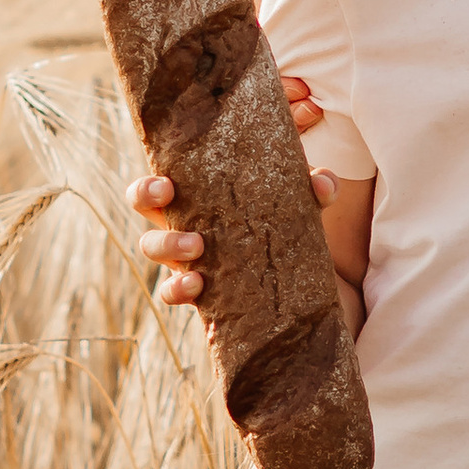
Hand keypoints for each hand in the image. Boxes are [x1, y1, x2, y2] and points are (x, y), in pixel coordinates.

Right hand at [128, 76, 334, 305]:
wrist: (306, 287)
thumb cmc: (290, 227)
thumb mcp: (304, 204)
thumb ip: (316, 188)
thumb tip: (322, 183)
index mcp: (203, 195)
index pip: (165, 177)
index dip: (151, 180)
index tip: (166, 181)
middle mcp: (188, 223)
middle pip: (145, 206)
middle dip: (147, 197)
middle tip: (170, 194)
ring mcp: (188, 258)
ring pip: (153, 248)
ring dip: (168, 243)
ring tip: (197, 246)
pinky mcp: (200, 290)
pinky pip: (172, 291)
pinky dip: (178, 288)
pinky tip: (197, 286)